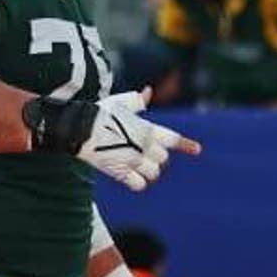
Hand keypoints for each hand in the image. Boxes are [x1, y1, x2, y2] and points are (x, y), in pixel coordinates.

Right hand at [84, 88, 198, 190]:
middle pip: (163, 159)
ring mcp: (134, 160)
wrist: (79, 127)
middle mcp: (144, 146)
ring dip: (148, 171)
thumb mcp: (119, 102)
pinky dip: (138, 183)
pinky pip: (140, 185)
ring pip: (154, 173)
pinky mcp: (121, 173)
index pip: (173, 139)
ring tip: (135, 165)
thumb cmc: (99, 112)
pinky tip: (130, 177)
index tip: (197, 150)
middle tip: (142, 153)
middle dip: (156, 157)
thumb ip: (137, 100)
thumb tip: (148, 91)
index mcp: (147, 129)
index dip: (186, 145)